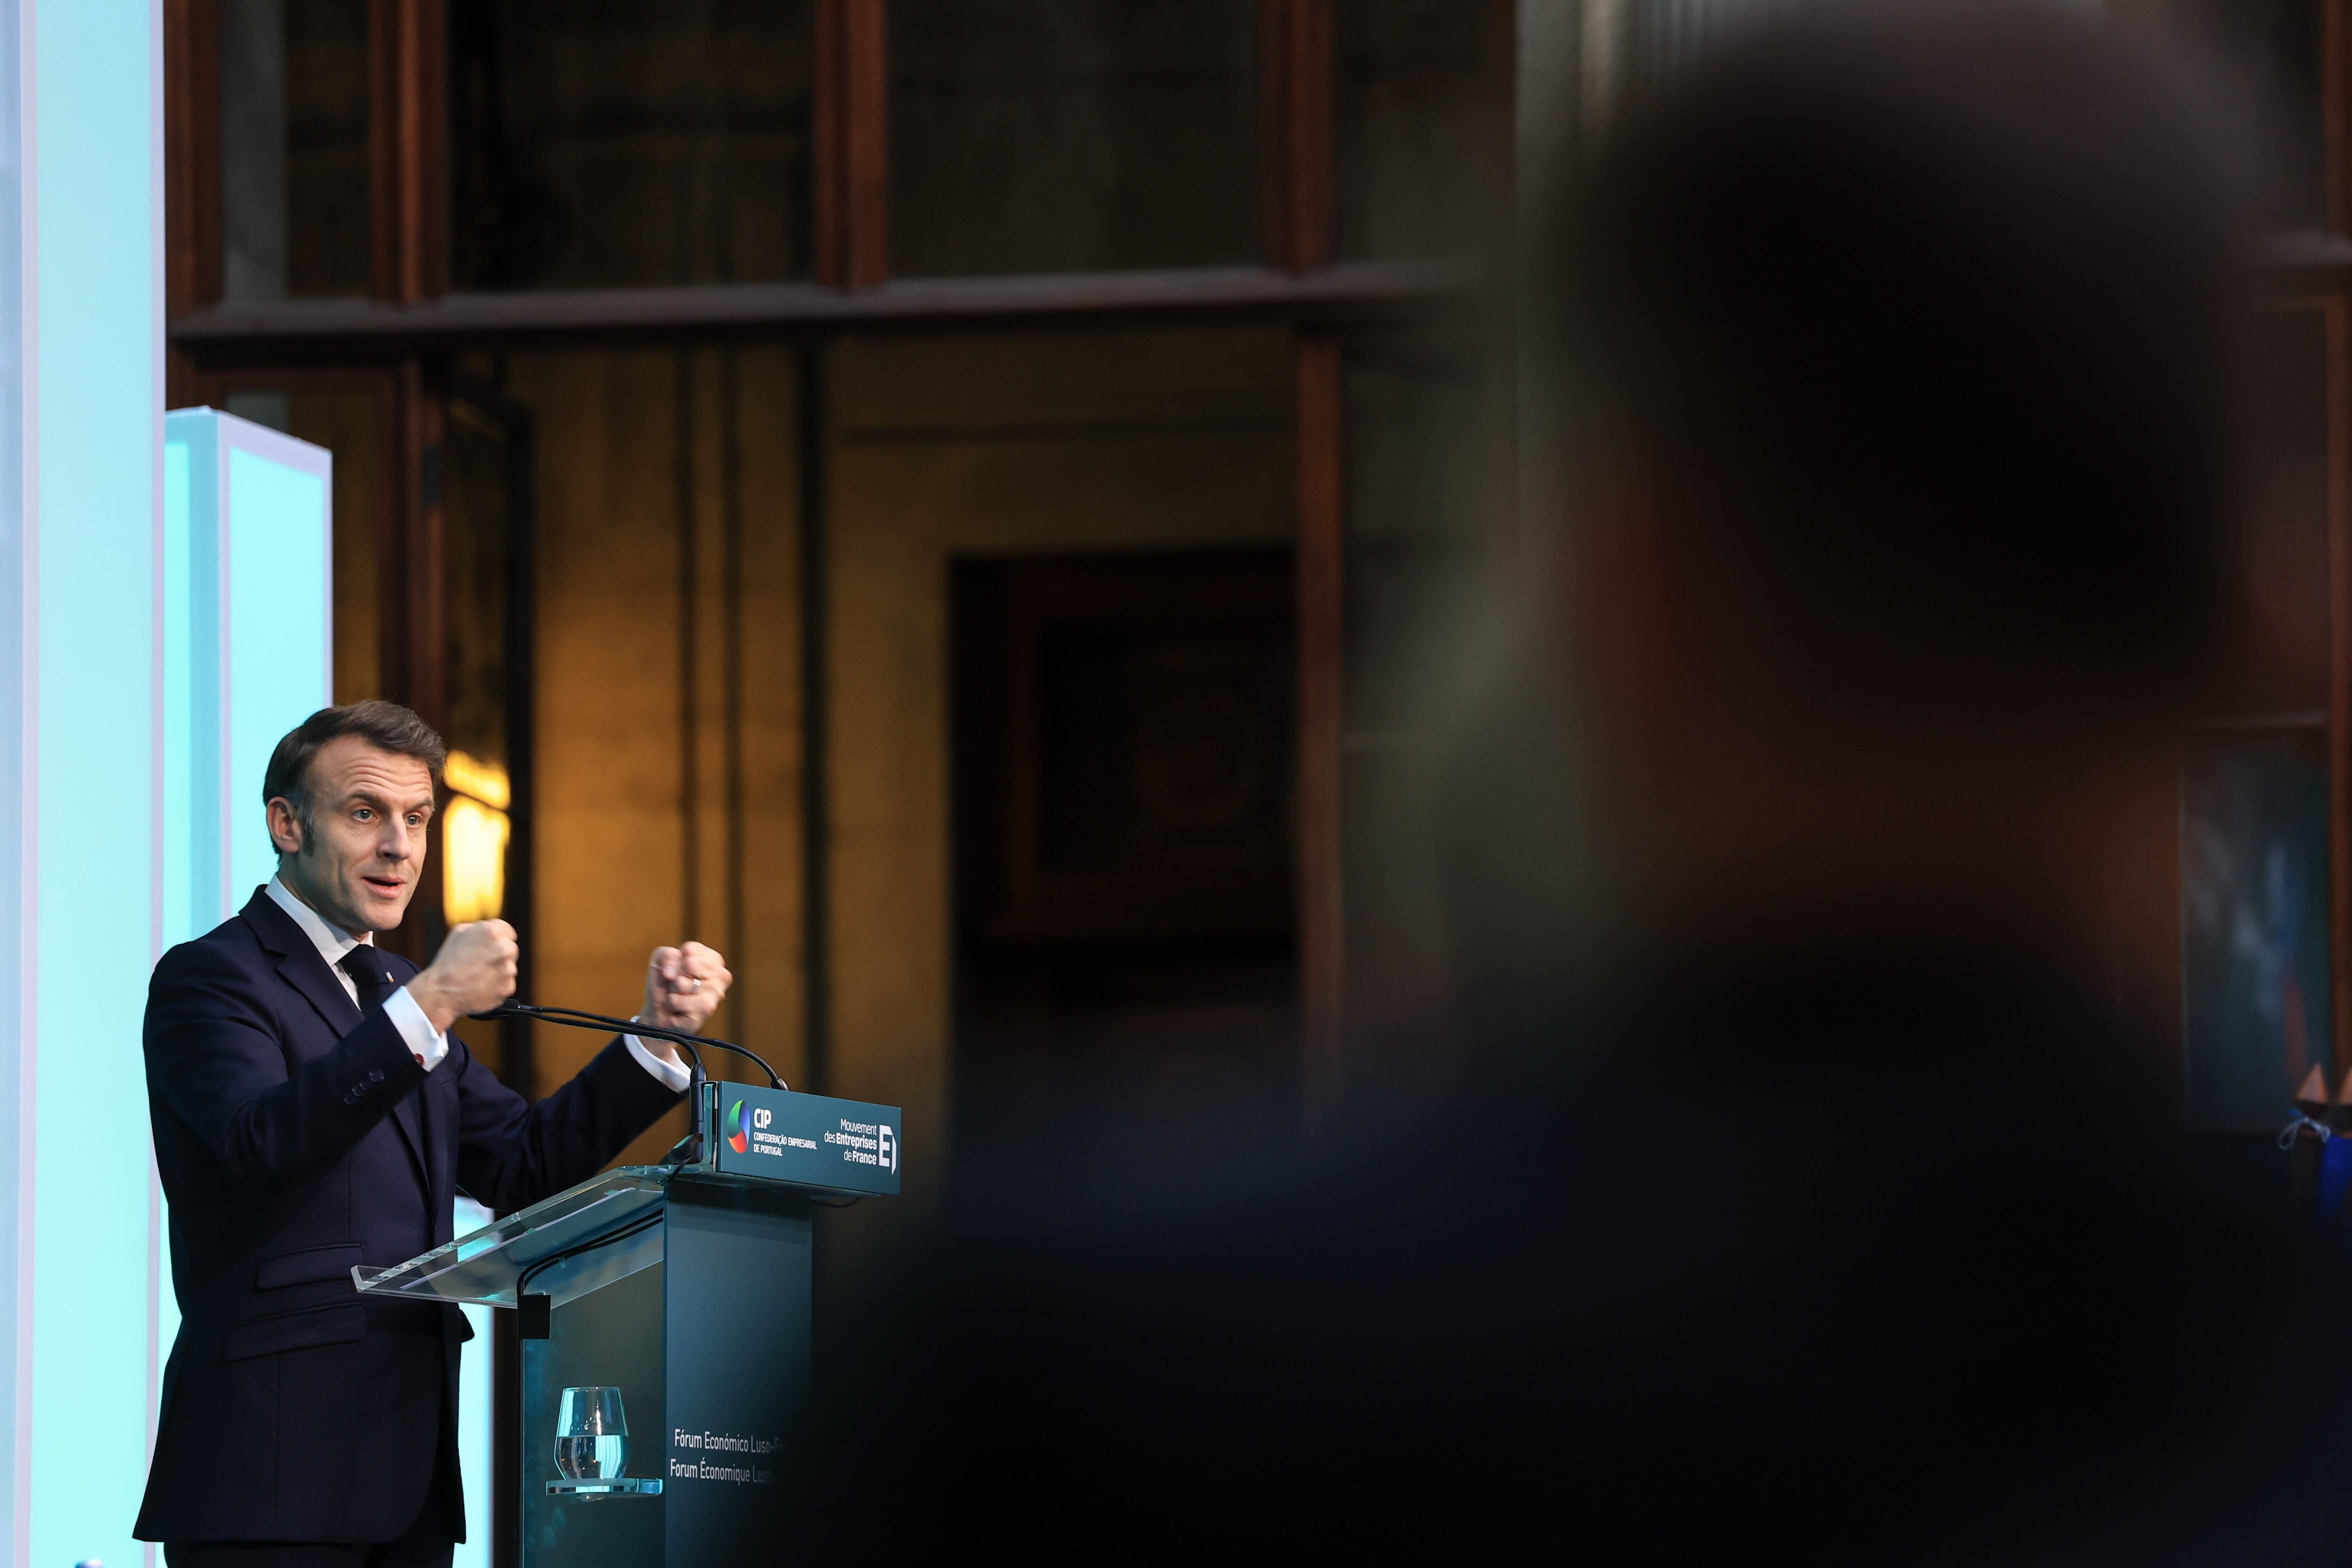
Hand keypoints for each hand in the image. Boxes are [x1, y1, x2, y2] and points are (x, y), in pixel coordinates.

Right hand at [407, 920, 518, 1032]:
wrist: (442, 991)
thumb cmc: (448, 961)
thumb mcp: (459, 933)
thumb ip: (480, 927)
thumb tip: (493, 928)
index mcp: (493, 932)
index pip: (508, 932)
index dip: (498, 939)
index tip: (490, 946)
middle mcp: (505, 948)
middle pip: (510, 949)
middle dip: (499, 954)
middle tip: (481, 962)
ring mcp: (508, 969)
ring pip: (509, 967)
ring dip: (498, 970)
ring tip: (478, 975)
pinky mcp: (508, 986)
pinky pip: (506, 983)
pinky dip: (497, 985)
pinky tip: (481, 985)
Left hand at [640, 942, 731, 1060]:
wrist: (660, 1013)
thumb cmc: (664, 985)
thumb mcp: (660, 961)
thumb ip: (667, 955)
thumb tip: (671, 974)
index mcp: (713, 959)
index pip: (690, 950)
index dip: (676, 961)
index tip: (677, 971)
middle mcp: (721, 974)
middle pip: (689, 964)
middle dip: (676, 976)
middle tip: (678, 986)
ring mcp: (717, 992)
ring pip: (682, 982)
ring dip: (673, 992)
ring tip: (679, 997)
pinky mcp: (707, 1009)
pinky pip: (679, 1001)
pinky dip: (672, 1004)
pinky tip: (680, 1009)